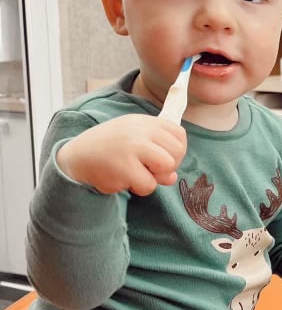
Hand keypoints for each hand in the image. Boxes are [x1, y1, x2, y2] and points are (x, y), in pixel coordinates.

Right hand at [56, 114, 186, 195]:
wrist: (75, 158)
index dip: (177, 151)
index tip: (163, 158)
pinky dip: (139, 188)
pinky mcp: (125, 168)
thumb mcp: (134, 140)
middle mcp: (139, 131)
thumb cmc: (109, 150)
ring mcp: (132, 147)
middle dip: (167, 166)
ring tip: (135, 174)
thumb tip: (172, 177)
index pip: (179, 134)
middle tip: (149, 169)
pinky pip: (149, 185)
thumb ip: (157, 153)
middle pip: (177, 152)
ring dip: (154, 178)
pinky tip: (123, 179)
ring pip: (167, 167)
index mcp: (143, 121)